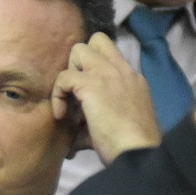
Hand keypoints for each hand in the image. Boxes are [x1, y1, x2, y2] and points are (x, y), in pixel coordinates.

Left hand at [52, 33, 162, 163]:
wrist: (137, 154)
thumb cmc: (130, 147)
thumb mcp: (117, 126)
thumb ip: (96, 122)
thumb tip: (74, 138)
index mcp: (133, 80)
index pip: (111, 55)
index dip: (93, 67)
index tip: (84, 93)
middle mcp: (123, 71)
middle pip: (97, 40)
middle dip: (80, 61)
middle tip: (76, 90)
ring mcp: (108, 74)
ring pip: (79, 50)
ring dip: (69, 73)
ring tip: (69, 100)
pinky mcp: (92, 84)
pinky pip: (64, 76)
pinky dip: (58, 94)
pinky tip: (61, 115)